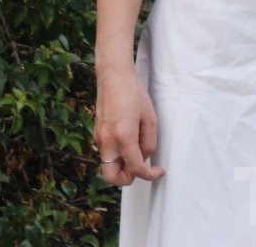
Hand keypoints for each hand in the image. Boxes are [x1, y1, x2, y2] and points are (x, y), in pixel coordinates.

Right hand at [93, 64, 164, 186]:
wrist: (113, 75)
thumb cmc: (134, 92)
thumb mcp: (150, 117)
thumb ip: (149, 141)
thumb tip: (144, 156)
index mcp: (123, 136)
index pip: (135, 168)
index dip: (150, 175)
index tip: (159, 171)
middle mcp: (107, 141)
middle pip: (111, 177)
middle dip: (127, 178)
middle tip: (141, 167)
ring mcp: (99, 138)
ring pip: (107, 166)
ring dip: (122, 166)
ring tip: (137, 150)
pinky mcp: (96, 133)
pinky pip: (106, 154)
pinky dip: (117, 156)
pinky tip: (129, 141)